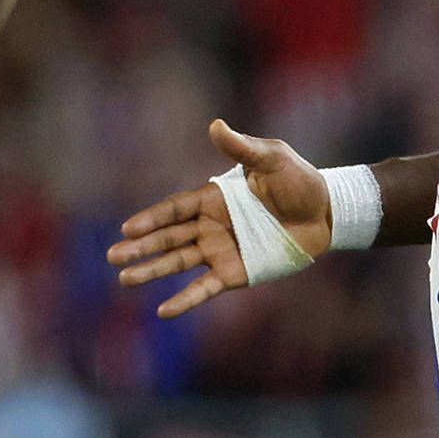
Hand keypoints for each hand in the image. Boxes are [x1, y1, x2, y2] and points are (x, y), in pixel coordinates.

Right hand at [109, 121, 325, 319]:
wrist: (326, 212)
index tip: (127, 229)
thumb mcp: (271, 158)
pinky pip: (204, 288)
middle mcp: (210, 226)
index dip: (150, 220)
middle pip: (168, 238)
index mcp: (213, 198)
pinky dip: (185, 299)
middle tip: (113, 257)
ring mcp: (220, 251)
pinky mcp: (235, 273)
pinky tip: (163, 311)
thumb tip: (215, 126)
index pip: (174, 210)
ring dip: (152, 271)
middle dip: (140, 248)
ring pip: (178, 263)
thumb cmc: (298, 180)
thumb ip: (242, 148)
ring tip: (125, 280)